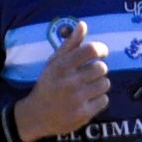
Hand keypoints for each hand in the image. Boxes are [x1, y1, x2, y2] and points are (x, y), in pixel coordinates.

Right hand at [15, 25, 110, 141]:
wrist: (36, 116)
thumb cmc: (48, 85)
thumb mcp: (54, 62)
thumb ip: (70, 44)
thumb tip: (83, 24)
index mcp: (62, 66)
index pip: (91, 50)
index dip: (101, 50)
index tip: (100, 54)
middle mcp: (69, 81)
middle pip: (101, 68)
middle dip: (97, 71)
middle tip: (88, 76)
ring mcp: (77, 99)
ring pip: (105, 84)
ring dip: (99, 85)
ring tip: (87, 89)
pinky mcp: (83, 113)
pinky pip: (104, 100)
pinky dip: (98, 100)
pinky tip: (86, 101)